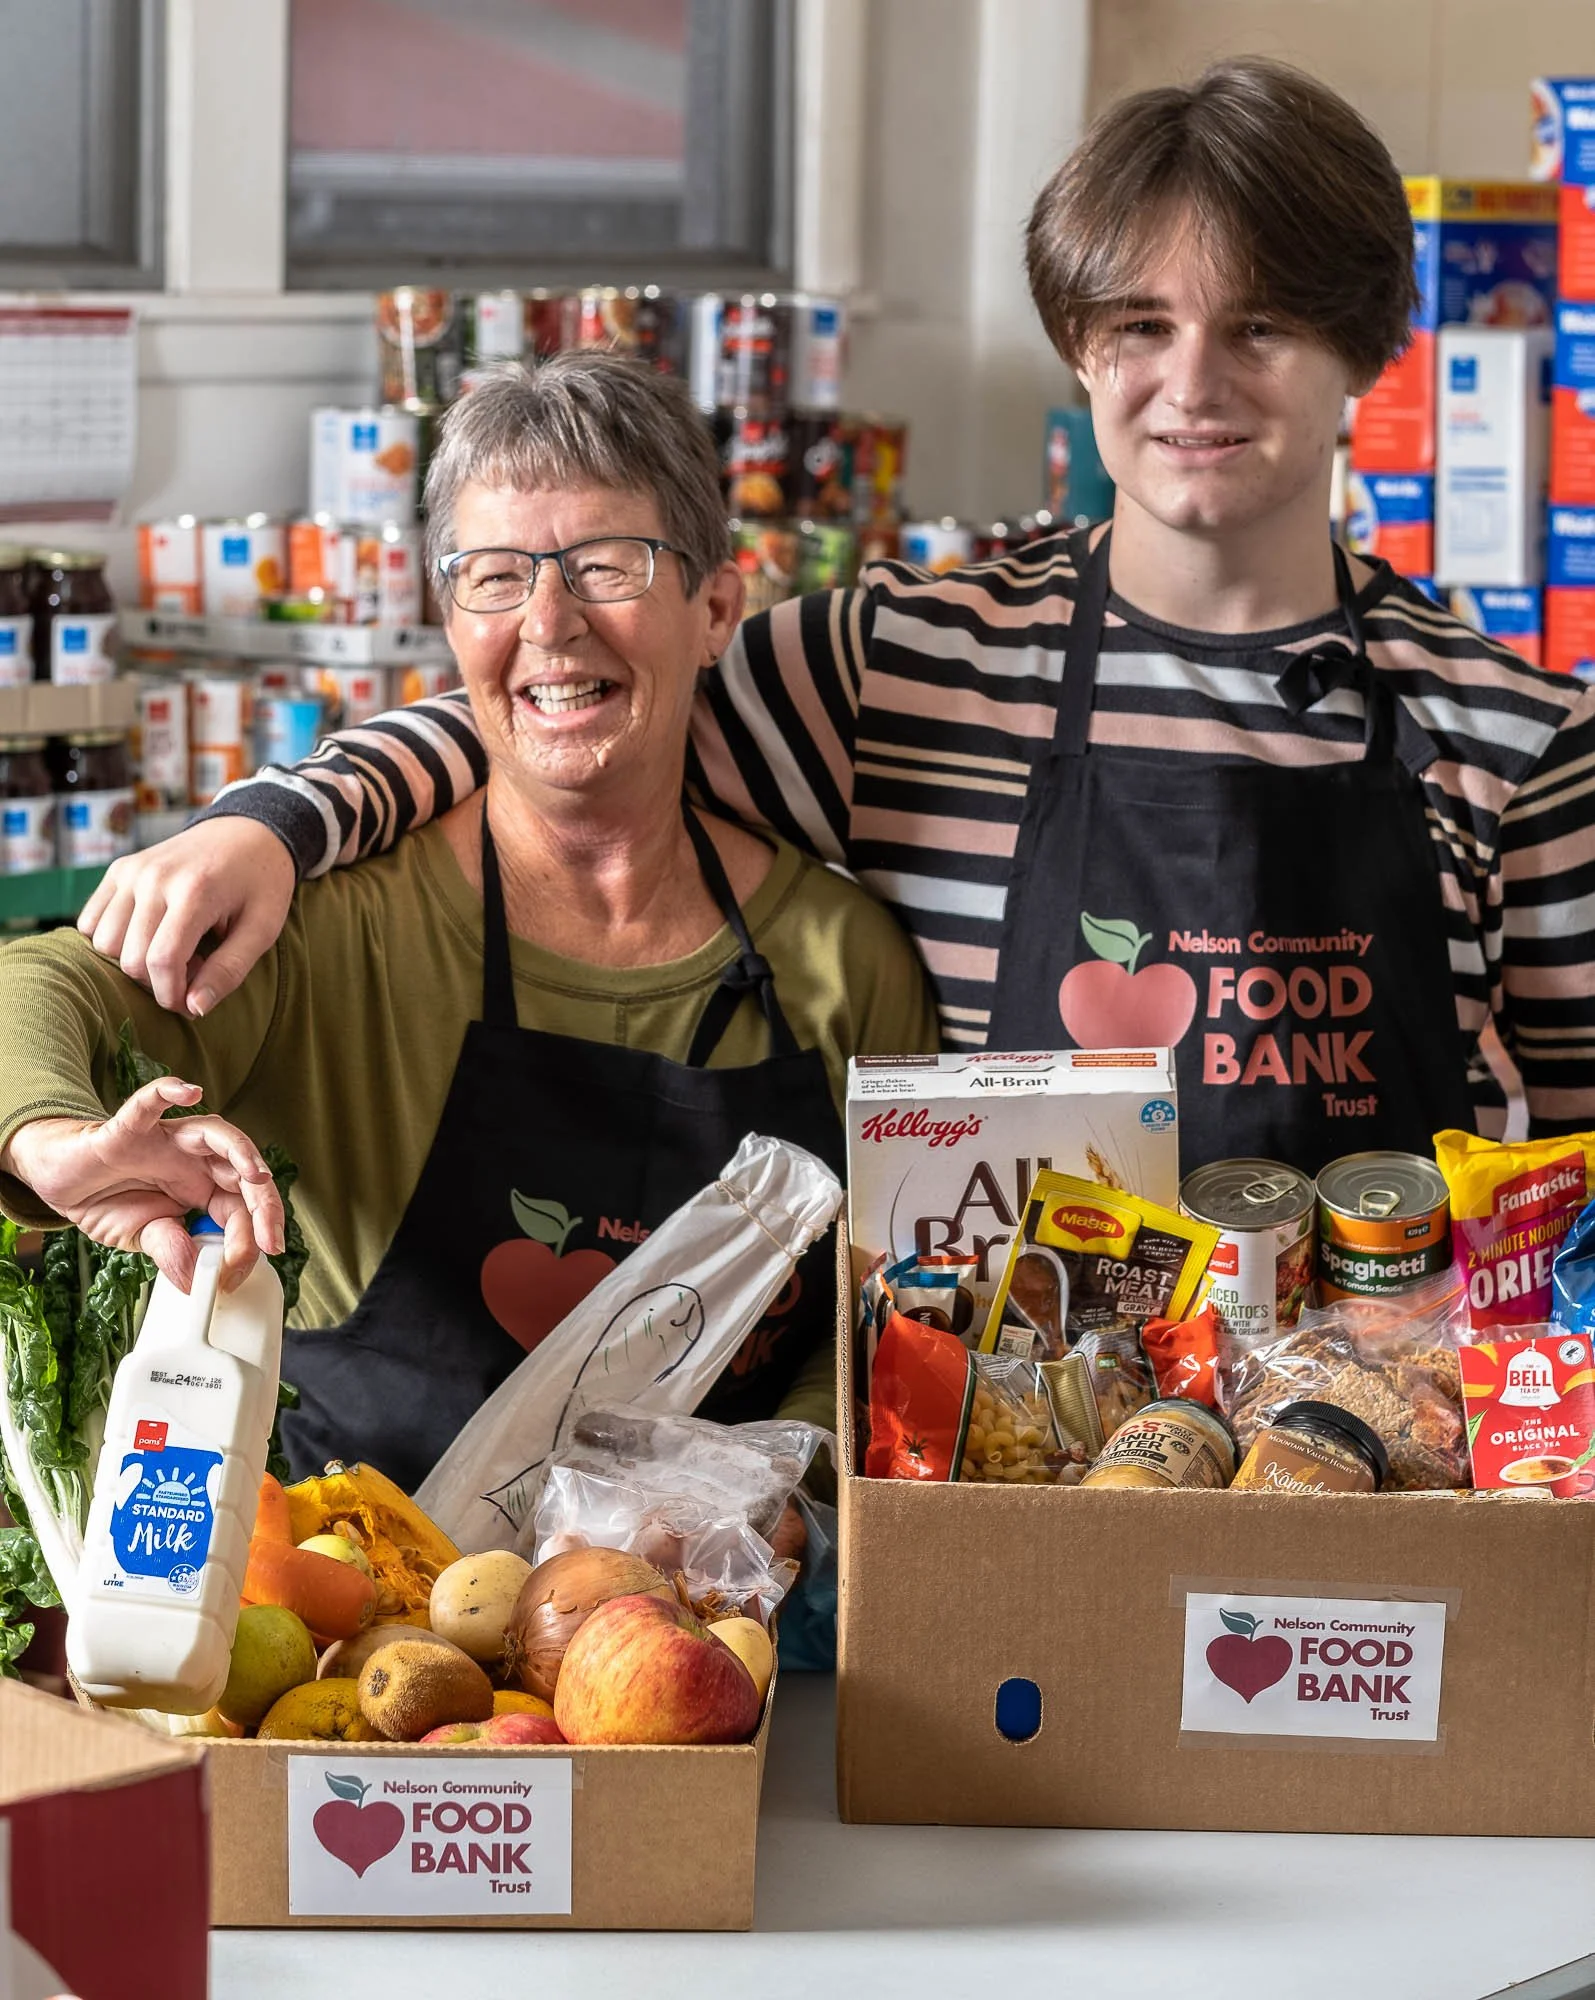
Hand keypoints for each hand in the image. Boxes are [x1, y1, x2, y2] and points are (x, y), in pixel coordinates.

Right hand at [2, 1077, 284, 1291]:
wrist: (64, 1182)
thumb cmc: (110, 1202)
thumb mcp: (143, 1236)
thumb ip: (170, 1249)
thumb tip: (192, 1279)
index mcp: (205, 1188)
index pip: (242, 1210)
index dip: (248, 1240)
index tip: (236, 1274)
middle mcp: (196, 1160)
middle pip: (244, 1173)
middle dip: (264, 1206)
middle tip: (269, 1240)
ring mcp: (168, 1140)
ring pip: (217, 1135)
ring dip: (242, 1152)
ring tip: (257, 1175)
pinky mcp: (130, 1128)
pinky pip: (149, 1103)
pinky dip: (168, 1092)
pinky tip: (189, 1091)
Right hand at [78, 818, 295, 1017]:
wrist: (248, 832)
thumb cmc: (262, 884)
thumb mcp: (263, 929)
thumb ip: (229, 971)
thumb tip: (194, 1008)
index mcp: (194, 890)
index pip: (162, 961)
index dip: (172, 996)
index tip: (191, 1005)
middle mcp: (154, 877)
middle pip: (131, 958)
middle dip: (159, 981)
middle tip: (194, 969)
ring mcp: (131, 871)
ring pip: (104, 943)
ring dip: (134, 961)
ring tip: (173, 949)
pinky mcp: (118, 869)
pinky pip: (90, 922)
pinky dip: (113, 940)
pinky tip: (148, 936)